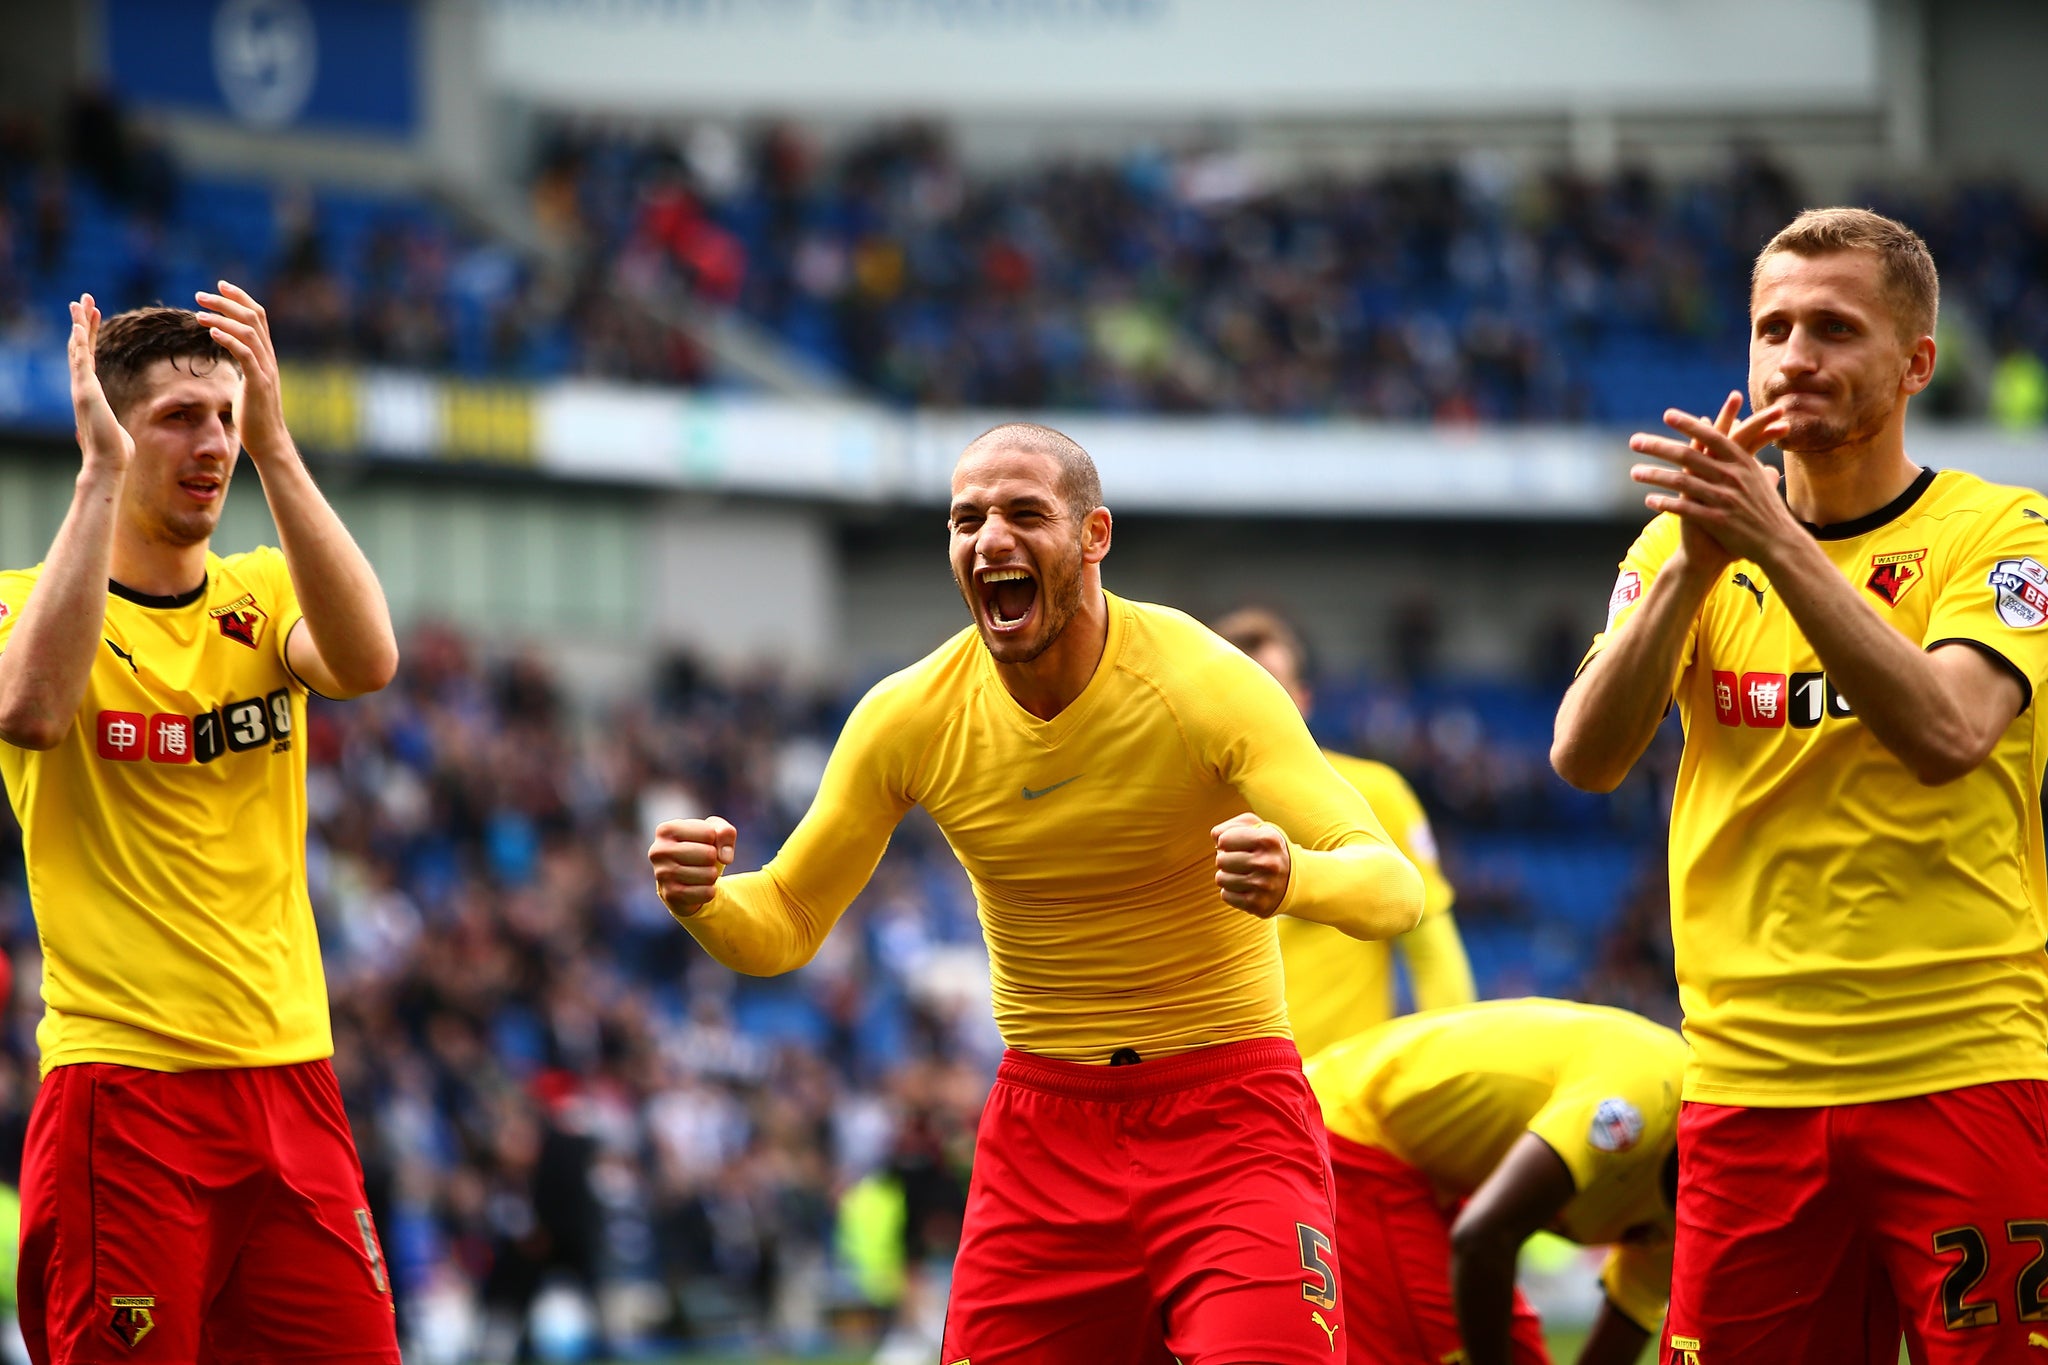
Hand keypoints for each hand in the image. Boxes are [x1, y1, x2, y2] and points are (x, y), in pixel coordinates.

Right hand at [68, 295, 133, 476]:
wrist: (107, 463)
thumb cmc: (114, 451)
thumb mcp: (116, 428)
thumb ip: (110, 421)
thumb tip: (113, 427)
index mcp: (90, 392)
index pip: (88, 357)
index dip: (88, 335)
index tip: (93, 316)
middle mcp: (82, 387)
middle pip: (79, 347)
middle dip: (81, 322)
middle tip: (82, 300)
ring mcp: (82, 388)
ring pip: (77, 349)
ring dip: (79, 325)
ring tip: (81, 303)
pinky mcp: (86, 392)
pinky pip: (80, 362)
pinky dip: (78, 343)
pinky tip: (78, 327)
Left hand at [194, 281, 292, 464]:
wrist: (268, 441)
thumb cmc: (255, 417)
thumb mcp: (248, 384)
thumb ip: (243, 366)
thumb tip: (231, 357)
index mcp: (266, 356)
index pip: (258, 316)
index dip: (240, 298)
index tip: (221, 286)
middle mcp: (269, 358)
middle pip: (253, 317)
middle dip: (226, 301)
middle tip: (201, 295)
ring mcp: (266, 370)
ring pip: (248, 331)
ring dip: (222, 318)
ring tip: (199, 313)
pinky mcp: (258, 383)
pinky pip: (245, 354)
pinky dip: (228, 339)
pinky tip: (211, 332)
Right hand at [649, 817, 736, 915]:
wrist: (683, 878)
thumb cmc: (699, 848)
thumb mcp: (714, 832)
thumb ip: (725, 832)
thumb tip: (725, 858)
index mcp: (666, 830)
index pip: (709, 833)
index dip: (714, 839)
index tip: (702, 843)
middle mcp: (658, 851)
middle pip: (709, 854)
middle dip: (713, 858)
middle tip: (702, 860)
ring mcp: (662, 874)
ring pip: (709, 875)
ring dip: (711, 875)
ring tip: (699, 872)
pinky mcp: (671, 895)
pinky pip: (707, 893)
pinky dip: (709, 890)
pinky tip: (697, 886)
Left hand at [1213, 812, 1291, 917]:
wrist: (1295, 879)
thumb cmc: (1267, 848)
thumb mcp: (1257, 828)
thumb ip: (1231, 825)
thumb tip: (1215, 836)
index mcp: (1269, 840)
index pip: (1224, 840)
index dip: (1226, 841)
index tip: (1237, 845)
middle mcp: (1268, 863)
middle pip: (1220, 860)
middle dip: (1226, 859)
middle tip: (1239, 861)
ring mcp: (1264, 886)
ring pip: (1221, 879)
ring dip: (1227, 876)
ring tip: (1242, 874)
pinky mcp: (1258, 904)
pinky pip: (1226, 895)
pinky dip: (1231, 891)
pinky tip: (1245, 887)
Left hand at [1629, 394, 1795, 570]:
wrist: (1778, 543)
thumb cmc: (1768, 510)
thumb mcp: (1761, 478)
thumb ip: (1747, 455)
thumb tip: (1742, 431)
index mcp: (1743, 462)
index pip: (1711, 437)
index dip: (1689, 424)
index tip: (1667, 414)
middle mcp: (1732, 476)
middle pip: (1688, 456)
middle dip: (1658, 446)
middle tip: (1635, 441)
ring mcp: (1724, 498)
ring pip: (1681, 482)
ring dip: (1654, 475)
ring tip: (1634, 472)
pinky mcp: (1717, 520)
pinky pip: (1685, 508)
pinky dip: (1666, 503)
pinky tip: (1649, 500)